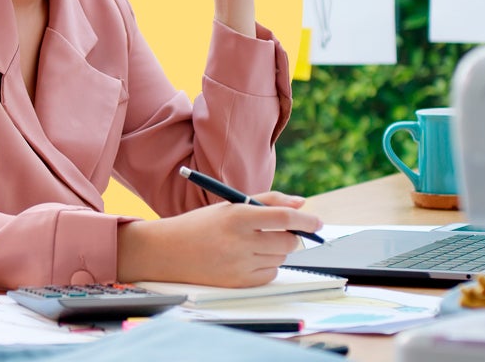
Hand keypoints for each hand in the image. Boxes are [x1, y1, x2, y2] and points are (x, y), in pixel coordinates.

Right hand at [117, 192, 321, 287]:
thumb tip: (301, 204)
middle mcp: (239, 241)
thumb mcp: (230, 205)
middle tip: (278, 232)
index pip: (283, 218)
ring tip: (251, 244)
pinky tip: (246, 258)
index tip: (317, 222)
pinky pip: (270, 274)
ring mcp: (239, 264)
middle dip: (290, 236)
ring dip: (275, 251)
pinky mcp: (238, 283)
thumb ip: (268, 201)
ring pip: (280, 258)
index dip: (305, 221)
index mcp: (237, 216)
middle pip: (287, 242)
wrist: (167, 251)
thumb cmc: (201, 225)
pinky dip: (266, 266)